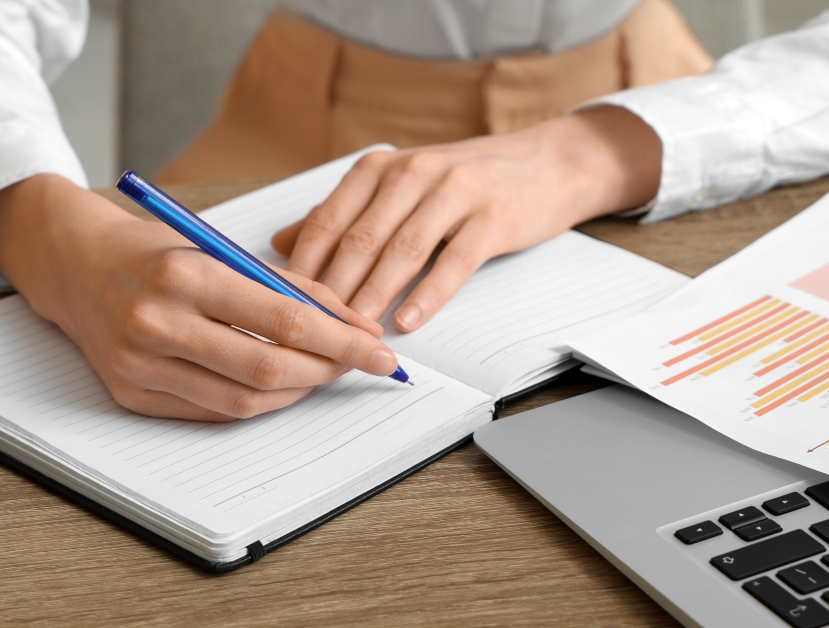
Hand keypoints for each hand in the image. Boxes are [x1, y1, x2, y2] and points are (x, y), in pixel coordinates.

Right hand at [0, 174, 398, 420]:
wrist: (74, 267)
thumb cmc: (155, 252)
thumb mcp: (221, 250)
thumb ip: (289, 287)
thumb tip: (355, 326)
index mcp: (185, 276)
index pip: (284, 320)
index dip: (342, 341)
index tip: (380, 349)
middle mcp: (157, 324)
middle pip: (267, 370)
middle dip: (326, 372)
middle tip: (358, 364)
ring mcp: (139, 366)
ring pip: (242, 401)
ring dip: (296, 393)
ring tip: (322, 373)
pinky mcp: (130, 395)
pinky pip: (212, 411)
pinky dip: (256, 402)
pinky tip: (279, 385)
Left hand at [272, 106, 661, 331]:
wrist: (547, 164)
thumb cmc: (466, 182)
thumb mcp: (399, 185)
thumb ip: (342, 212)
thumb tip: (281, 243)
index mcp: (381, 167)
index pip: (328, 219)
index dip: (304, 265)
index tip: (284, 303)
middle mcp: (413, 172)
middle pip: (360, 239)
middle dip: (334, 290)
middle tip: (314, 331)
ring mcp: (455, 192)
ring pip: (402, 251)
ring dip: (374, 297)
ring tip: (355, 335)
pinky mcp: (492, 218)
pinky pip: (453, 261)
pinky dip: (427, 294)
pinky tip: (408, 321)